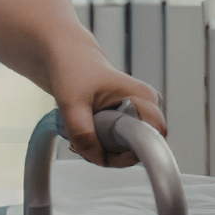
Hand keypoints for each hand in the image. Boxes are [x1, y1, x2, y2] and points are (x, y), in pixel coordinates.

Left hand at [50, 44, 165, 166]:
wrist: (63, 55)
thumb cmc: (72, 69)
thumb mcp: (72, 102)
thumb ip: (83, 133)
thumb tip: (96, 158)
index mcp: (144, 100)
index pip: (151, 141)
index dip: (127, 155)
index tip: (100, 152)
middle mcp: (146, 109)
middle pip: (136, 149)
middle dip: (108, 153)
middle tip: (81, 142)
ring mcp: (136, 116)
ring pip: (123, 150)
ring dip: (98, 149)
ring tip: (77, 133)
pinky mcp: (124, 121)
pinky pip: (114, 146)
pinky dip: (96, 144)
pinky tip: (80, 131)